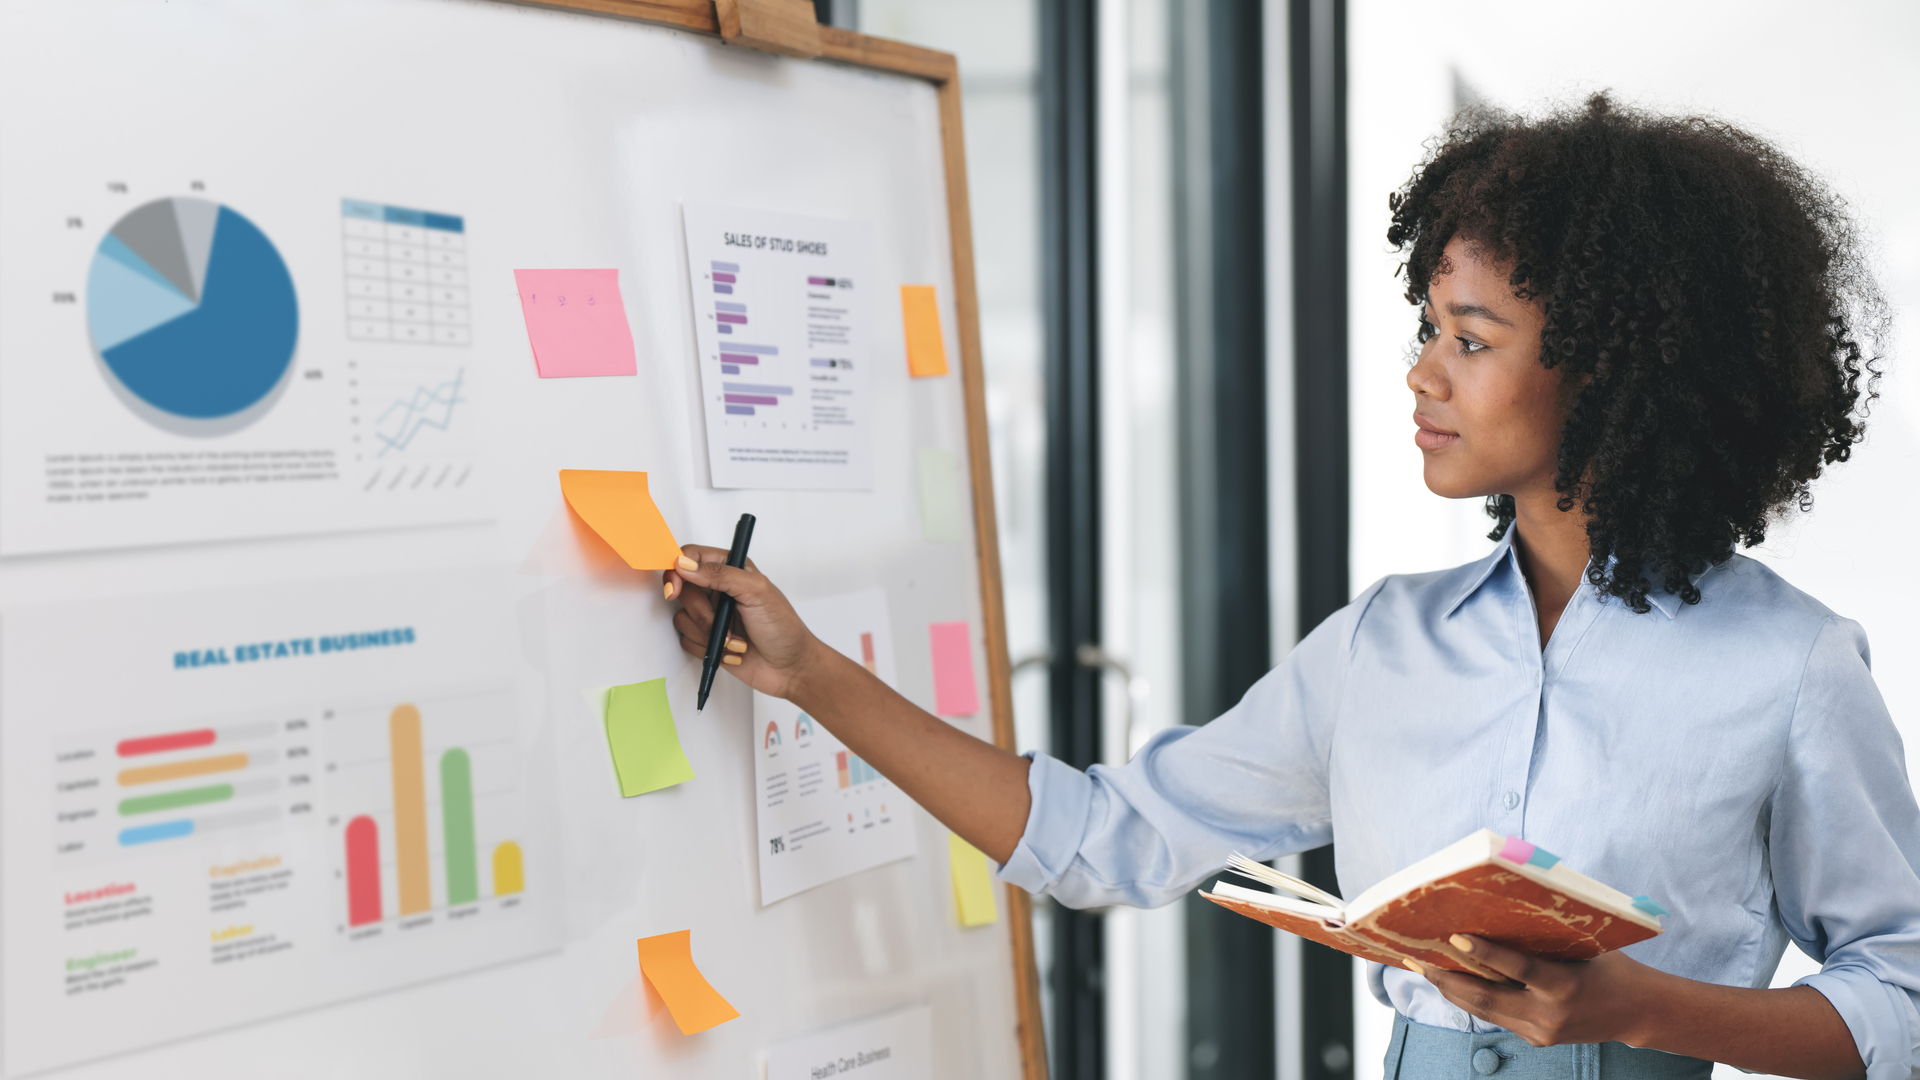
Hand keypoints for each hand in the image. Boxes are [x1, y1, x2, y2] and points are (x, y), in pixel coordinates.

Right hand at [663, 545, 828, 699]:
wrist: (790, 669)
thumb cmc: (783, 627)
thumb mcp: (757, 592)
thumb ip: (720, 574)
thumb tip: (685, 564)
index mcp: (731, 569)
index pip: (691, 557)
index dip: (677, 570)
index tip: (674, 589)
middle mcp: (718, 589)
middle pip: (682, 590)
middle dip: (701, 613)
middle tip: (721, 622)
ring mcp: (711, 615)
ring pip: (683, 618)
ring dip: (708, 634)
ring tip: (735, 640)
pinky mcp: (707, 639)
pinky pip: (686, 640)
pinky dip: (708, 649)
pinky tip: (731, 651)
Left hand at [1418, 935, 1657, 1047]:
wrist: (1639, 1013)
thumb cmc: (1611, 967)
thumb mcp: (1583, 948)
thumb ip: (1545, 940)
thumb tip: (1497, 914)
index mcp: (1565, 986)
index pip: (1518, 967)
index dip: (1485, 952)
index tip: (1455, 937)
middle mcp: (1549, 1015)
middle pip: (1487, 998)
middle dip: (1446, 978)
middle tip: (1415, 959)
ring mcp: (1541, 1032)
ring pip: (1484, 1011)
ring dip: (1450, 989)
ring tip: (1421, 968)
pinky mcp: (1537, 1040)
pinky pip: (1497, 1017)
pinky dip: (1472, 999)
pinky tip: (1451, 982)